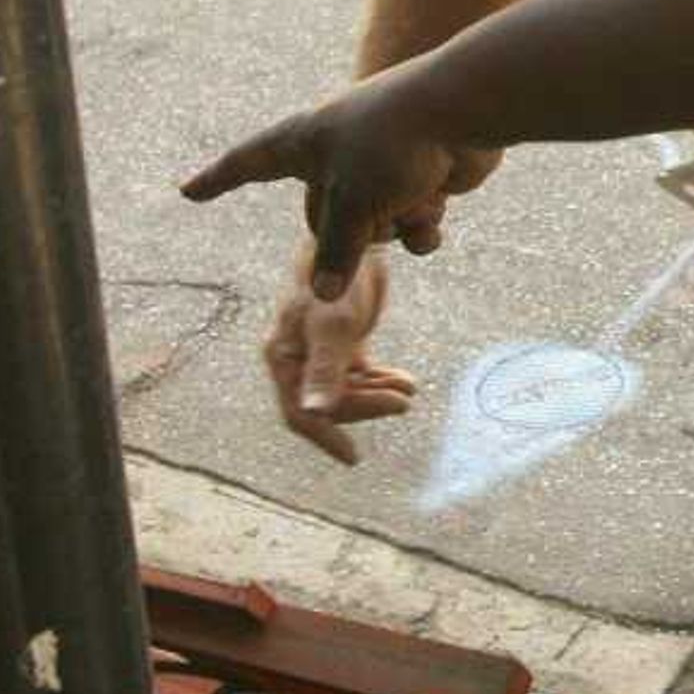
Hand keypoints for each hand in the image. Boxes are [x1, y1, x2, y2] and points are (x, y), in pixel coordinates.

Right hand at [183, 74, 503, 294]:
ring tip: (414, 192)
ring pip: (372, 231)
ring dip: (396, 226)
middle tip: (376, 205)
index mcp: (302, 142)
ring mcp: (377, 168)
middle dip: (353, 230)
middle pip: (322, 222)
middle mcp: (334, 154)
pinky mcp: (417, 180)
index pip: (246, 164)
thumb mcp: (351, 205)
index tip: (187, 191)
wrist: (466, 107)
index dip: (216, 180)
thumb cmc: (395, 142)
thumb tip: (321, 296)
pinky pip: (409, 226)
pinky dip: (423, 224)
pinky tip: (438, 205)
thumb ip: (333, 255)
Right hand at [259, 243, 418, 466]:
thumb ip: (325, 370)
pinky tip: (406, 381)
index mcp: (284, 357)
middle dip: (364, 407)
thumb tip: (314, 413)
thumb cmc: (335, 277)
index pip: (298, 413)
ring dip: (377, 396)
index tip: (354, 457)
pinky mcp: (341, 342)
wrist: (354, 236)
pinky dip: (381, 381)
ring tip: (409, 390)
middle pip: (328, 404)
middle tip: (402, 402)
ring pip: (347, 392)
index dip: (325, 438)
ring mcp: (319, 351)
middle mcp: (297, 358)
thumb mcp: (333, 326)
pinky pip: (359, 375)